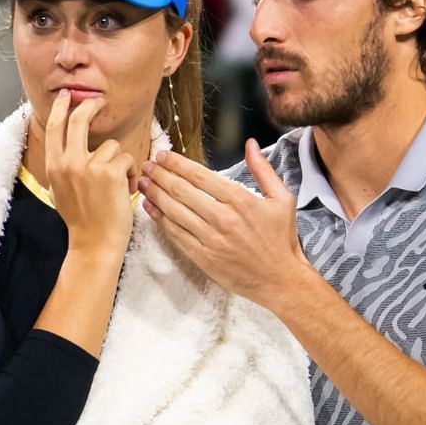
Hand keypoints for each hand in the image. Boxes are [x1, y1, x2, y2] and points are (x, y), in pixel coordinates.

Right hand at [45, 90, 137, 255]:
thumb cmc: (81, 219)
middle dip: (90, 105)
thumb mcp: (61, 190)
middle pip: (79, 119)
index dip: (60, 108)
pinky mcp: (110, 172)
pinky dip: (129, 174)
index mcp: (54, 167)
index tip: (66, 96)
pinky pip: (126, 159)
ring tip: (115, 184)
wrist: (94, 243)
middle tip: (98, 101)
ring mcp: (89, 166)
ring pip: (111, 146)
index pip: (54, 128)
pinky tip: (123, 190)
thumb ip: (63, 166)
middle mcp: (68, 163)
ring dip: (119, 162)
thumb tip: (68, 144)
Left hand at [138, 138, 311, 305]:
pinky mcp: (202, 257)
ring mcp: (210, 239)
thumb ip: (263, 169)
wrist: (280, 280)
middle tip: (147, 165)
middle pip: (181, 191)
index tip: (163, 155)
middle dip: (160, 174)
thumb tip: (250, 144)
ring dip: (154, 194)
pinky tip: (150, 208)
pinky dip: (160, 219)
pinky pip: (175, 234)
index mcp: (240, 200)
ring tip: (142, 182)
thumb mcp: (282, 199)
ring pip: (174, 211)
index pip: (200, 176)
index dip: (177, 163)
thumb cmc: (281, 239)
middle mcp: (222, 218)